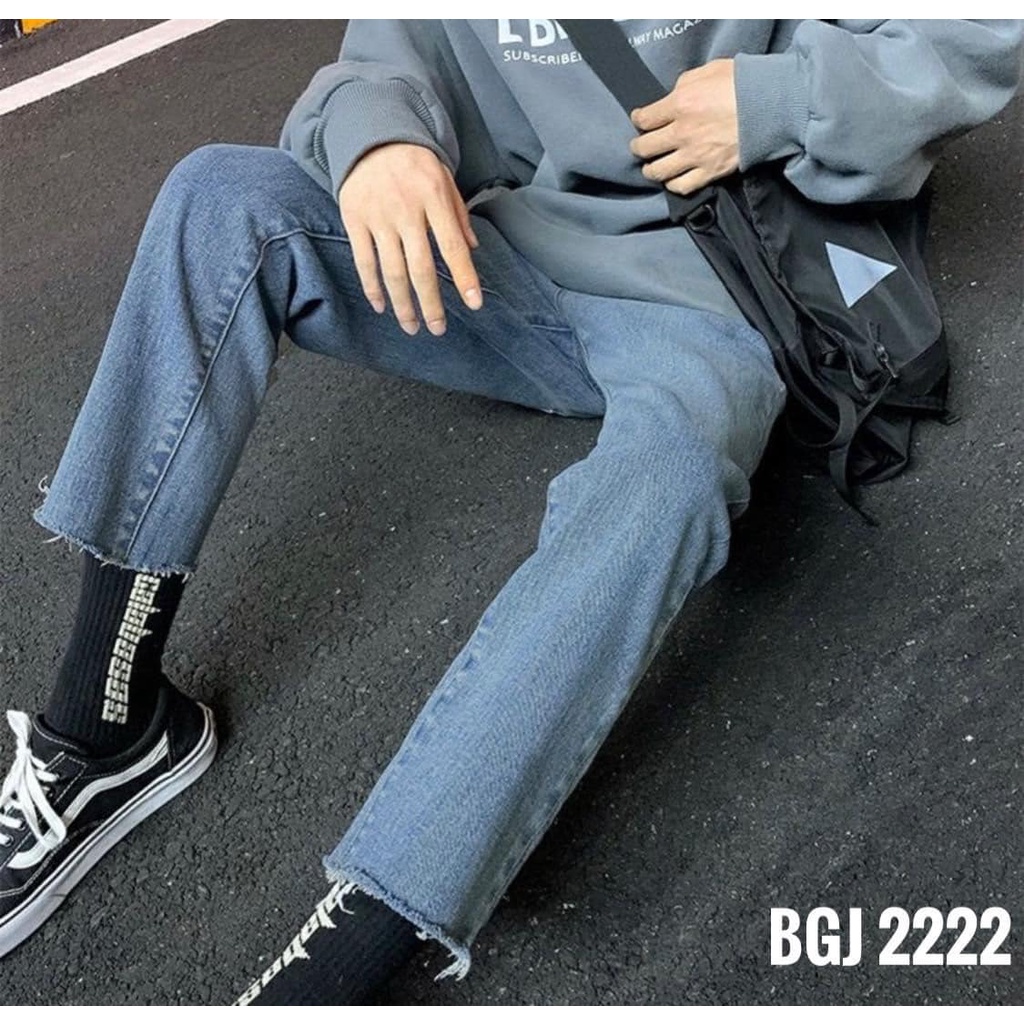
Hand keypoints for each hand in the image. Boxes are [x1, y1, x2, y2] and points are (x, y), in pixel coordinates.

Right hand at [338, 143, 481, 336]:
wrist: (370, 134)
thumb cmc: (415, 162)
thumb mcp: (444, 179)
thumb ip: (458, 215)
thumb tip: (472, 251)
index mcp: (434, 198)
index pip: (453, 247)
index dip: (464, 278)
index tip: (474, 304)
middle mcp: (406, 209)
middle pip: (421, 268)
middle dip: (431, 304)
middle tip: (438, 329)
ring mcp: (378, 215)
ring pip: (392, 271)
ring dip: (403, 304)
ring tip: (411, 327)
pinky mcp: (354, 218)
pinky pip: (364, 261)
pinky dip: (372, 288)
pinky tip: (382, 306)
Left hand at [628, 58, 739, 195]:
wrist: (772, 107)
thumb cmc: (744, 84)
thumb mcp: (710, 71)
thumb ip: (685, 84)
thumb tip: (674, 95)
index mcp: (680, 104)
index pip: (645, 118)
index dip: (638, 119)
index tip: (640, 120)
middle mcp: (682, 132)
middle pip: (645, 147)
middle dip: (638, 146)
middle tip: (640, 146)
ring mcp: (695, 155)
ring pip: (658, 171)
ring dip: (651, 170)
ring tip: (651, 168)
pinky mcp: (710, 172)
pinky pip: (681, 186)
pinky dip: (673, 185)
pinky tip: (672, 180)